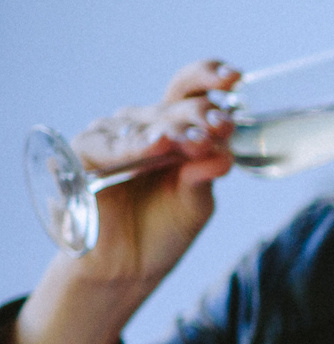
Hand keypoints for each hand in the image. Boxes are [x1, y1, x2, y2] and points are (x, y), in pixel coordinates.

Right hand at [68, 60, 239, 289]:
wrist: (127, 266)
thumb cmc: (164, 228)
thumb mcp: (195, 204)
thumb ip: (205, 178)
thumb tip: (225, 155)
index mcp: (175, 128)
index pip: (190, 91)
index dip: (209, 78)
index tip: (235, 77)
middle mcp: (144, 126)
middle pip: (173, 107)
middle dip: (201, 114)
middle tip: (223, 125)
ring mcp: (114, 137)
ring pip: (145, 124)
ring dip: (172, 129)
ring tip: (194, 140)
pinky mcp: (86, 156)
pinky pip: (109, 145)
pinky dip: (133, 146)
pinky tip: (155, 145)